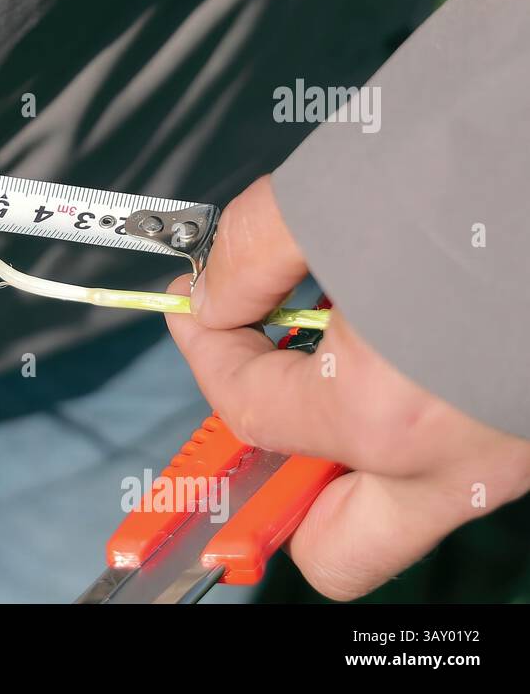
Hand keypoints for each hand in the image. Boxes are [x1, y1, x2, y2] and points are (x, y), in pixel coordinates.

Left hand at [165, 175, 529, 599]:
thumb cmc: (495, 148)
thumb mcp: (332, 193)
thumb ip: (248, 259)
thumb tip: (214, 294)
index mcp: (386, 413)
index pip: (250, 416)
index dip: (206, 355)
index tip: (196, 312)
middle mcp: (459, 463)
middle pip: (335, 547)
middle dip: (282, 484)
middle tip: (271, 394)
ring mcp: (518, 451)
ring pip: (408, 509)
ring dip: (353, 447)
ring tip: (348, 341)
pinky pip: (464, 452)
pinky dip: (421, 410)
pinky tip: (418, 328)